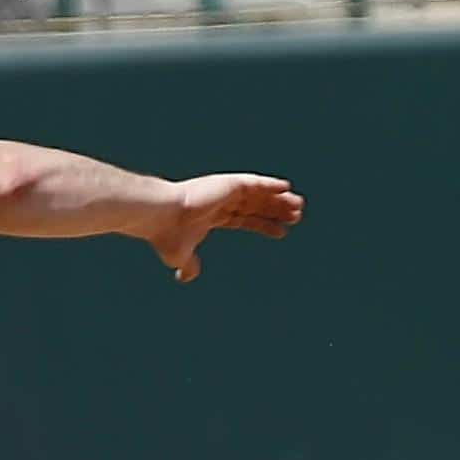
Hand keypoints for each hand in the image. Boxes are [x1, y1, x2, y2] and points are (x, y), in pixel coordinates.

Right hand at [145, 175, 303, 282]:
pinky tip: (286, 188)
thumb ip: (188, 265)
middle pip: (255, 205)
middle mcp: (220, 200)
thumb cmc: (166, 234)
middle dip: (276, 210)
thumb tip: (187, 277)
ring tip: (299, 206)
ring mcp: (224, 190)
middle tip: (297, 216)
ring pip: (259, 194)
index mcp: (212, 215)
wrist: (160, 216)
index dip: (264, 225)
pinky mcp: (228, 183)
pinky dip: (270, 184)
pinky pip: (254, 182)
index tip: (282, 232)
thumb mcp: (180, 256)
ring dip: (279, 199)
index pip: (244, 219)